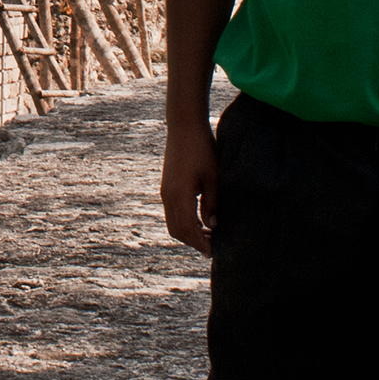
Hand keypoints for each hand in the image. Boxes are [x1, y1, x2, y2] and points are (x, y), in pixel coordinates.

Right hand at [161, 120, 218, 255]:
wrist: (184, 127)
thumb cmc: (202, 149)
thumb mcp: (213, 177)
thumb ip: (212, 203)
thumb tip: (212, 225)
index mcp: (179, 195)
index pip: (188, 229)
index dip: (200, 243)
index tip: (212, 252)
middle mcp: (168, 196)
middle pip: (176, 230)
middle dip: (193, 242)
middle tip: (212, 247)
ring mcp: (165, 191)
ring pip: (172, 222)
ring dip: (188, 232)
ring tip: (207, 234)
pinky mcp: (167, 186)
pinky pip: (172, 212)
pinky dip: (184, 221)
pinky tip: (199, 219)